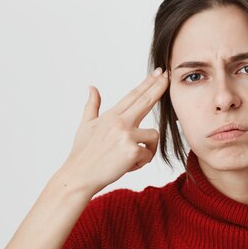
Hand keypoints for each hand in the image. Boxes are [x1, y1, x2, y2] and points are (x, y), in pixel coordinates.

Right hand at [61, 67, 168, 194]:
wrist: (79, 176)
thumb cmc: (83, 153)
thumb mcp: (85, 126)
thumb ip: (92, 106)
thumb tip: (92, 87)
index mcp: (111, 116)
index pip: (133, 95)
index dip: (148, 82)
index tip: (158, 72)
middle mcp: (119, 122)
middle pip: (146, 100)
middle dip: (159, 87)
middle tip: (168, 76)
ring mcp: (126, 135)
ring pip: (153, 135)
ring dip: (148, 149)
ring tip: (131, 158)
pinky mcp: (132, 150)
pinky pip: (148, 154)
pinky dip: (141, 163)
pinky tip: (126, 166)